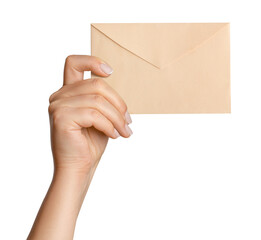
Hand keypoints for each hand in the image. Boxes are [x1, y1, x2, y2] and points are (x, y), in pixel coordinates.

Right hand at [48, 55, 132, 173]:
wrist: (79, 167)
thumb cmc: (90, 143)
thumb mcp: (101, 116)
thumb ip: (104, 100)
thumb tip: (120, 96)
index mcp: (68, 93)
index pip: (73, 63)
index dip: (92, 61)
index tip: (110, 72)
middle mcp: (59, 96)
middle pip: (96, 84)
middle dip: (118, 104)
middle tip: (128, 122)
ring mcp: (58, 106)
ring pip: (98, 100)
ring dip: (117, 117)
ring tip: (124, 131)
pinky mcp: (61, 117)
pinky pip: (94, 114)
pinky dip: (109, 125)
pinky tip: (114, 135)